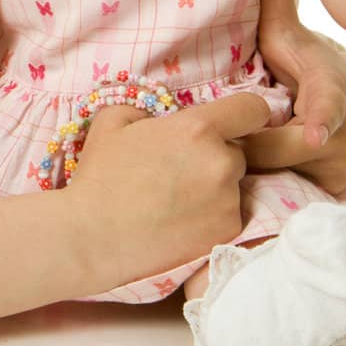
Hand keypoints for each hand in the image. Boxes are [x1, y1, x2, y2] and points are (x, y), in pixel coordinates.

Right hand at [67, 94, 271, 285]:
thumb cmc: (99, 177)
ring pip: (232, 187)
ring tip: (173, 202)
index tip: (233, 124)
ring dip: (212, 190)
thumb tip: (162, 118)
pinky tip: (178, 223)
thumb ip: (147, 109)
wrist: (92, 237)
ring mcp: (228, 201)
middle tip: (179, 172)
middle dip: (214, 158)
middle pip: (237, 152)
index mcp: (198, 129)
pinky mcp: (227, 233)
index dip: (244, 114)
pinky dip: (209, 219)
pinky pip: (227, 216)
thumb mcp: (112, 121)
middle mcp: (221, 162)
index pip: (252, 108)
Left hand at [242, 24, 345, 194]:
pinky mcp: (324, 196)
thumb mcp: (288, 31)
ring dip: (247, 163)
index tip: (315, 133)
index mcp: (331, 89)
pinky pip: (278, 193)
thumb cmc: (304, 63)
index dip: (321, 118)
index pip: (327, 103)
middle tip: (216, 128)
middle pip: (274, 148)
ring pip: (273, 174)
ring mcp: (335, 171)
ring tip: (232, 145)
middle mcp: (341, 135)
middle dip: (243, 139)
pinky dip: (257, 186)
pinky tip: (244, 176)